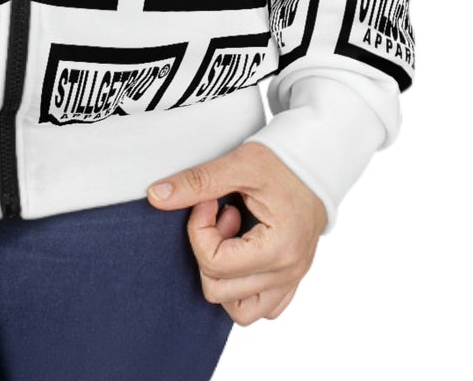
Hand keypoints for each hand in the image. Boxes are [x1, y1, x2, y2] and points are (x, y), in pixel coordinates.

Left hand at [145, 138, 326, 323]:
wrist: (318, 161)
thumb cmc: (283, 161)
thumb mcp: (238, 164)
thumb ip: (196, 182)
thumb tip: (155, 196)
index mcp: (279, 248)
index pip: (215, 264)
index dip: (199, 229)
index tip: (208, 200)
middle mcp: (289, 272)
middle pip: (219, 291)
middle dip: (208, 249)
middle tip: (220, 213)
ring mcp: (292, 279)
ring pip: (241, 311)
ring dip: (223, 276)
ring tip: (232, 235)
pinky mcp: (292, 278)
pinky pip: (263, 307)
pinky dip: (244, 287)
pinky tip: (242, 249)